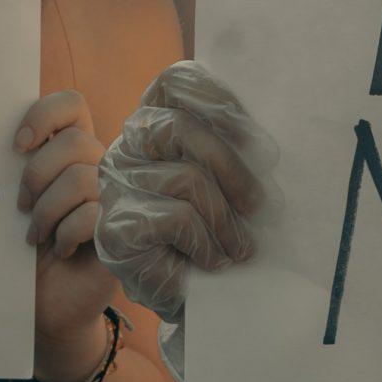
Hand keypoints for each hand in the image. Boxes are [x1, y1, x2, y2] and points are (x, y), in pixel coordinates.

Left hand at [16, 90, 114, 360]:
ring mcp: (116, 197)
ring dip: (47, 211)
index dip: (44, 115)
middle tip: (20, 207)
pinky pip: (93, 214)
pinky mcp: (124, 229)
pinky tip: (61, 250)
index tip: (16, 146)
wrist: (47, 305)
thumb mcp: (16, 204)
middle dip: (37, 175)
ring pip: (81, 178)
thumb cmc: (26, 251)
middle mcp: (100, 167)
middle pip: (75, 141)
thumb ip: (15, 170)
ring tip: (35, 237)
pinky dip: (66, 234)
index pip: (71, 104)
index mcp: (72, 151)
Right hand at [96, 61, 276, 318]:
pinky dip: (208, 245)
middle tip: (262, 204)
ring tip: (243, 248)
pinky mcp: (115, 228)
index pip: (176, 82)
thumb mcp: (232, 180)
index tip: (254, 139)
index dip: (217, 98)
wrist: (195, 298)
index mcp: (155, 122)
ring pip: (187, 180)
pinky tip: (216, 262)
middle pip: (182, 127)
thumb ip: (238, 146)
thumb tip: (266, 143)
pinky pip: (176, 219)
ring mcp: (115, 186)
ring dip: (227, 221)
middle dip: (232, 167)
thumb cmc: (219, 230)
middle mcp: (126, 146)